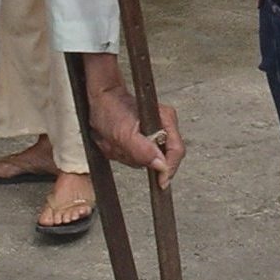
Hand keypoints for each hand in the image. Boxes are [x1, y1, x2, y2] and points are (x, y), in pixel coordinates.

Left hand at [84, 56, 184, 187]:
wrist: (102, 97)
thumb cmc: (110, 108)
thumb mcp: (122, 133)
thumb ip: (142, 150)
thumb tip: (160, 166)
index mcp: (166, 119)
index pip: (177, 151)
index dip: (170, 169)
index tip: (161, 182)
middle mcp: (166, 124)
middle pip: (164, 156)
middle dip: (143, 160)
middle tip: (123, 153)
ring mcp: (159, 128)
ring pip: (152, 157)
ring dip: (133, 157)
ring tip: (118, 146)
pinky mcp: (150, 133)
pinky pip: (144, 153)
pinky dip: (130, 154)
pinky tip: (120, 145)